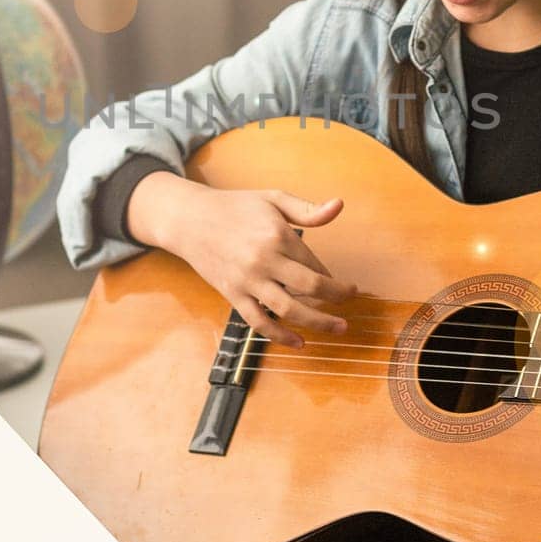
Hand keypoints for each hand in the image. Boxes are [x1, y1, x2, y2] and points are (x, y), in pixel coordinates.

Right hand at [154, 182, 356, 347]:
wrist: (190, 219)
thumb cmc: (235, 207)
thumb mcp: (273, 199)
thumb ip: (307, 209)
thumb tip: (339, 205)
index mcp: (278, 235)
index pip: (316, 263)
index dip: (333, 277)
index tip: (343, 284)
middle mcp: (264, 259)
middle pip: (310, 287)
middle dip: (336, 299)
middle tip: (350, 303)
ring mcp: (247, 280)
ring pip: (288, 309)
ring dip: (318, 322)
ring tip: (339, 328)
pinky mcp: (233, 295)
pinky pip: (258, 322)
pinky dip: (280, 336)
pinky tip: (299, 343)